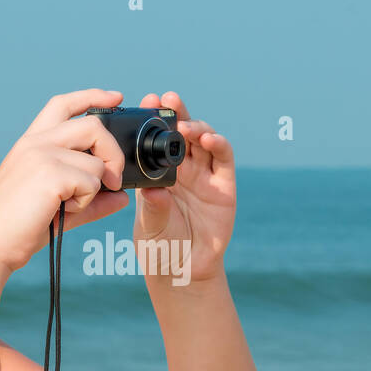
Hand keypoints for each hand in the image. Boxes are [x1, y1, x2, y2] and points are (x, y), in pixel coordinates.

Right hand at [0, 89, 130, 273]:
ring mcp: (41, 154)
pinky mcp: (50, 173)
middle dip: (113, 153)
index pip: (63, 104)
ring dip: (93, 189)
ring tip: (68, 206)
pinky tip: (62, 212)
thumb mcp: (58, 207)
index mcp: (31, 143)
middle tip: (114, 181)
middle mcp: (35, 142)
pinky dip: (85, 202)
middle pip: (93, 125)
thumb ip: (91, 199)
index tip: (115, 97)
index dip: (92, 96)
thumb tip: (123, 198)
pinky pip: (92, 182)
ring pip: (96, 161)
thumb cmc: (17, 228)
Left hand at [133, 91, 235, 284]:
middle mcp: (182, 169)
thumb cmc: (160, 246)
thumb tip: (152, 189)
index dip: (154, 119)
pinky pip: (224, 159)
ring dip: (196, 126)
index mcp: (158, 173)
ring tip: (185, 125)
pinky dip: (218, 144)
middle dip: (175, 113)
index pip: (157, 139)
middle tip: (165, 99)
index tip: (146, 102)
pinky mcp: (224, 186)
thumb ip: (152, 207)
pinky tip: (208, 138)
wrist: (183, 270)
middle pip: (181, 132)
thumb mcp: (149, 226)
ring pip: (203, 140)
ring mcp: (204, 176)